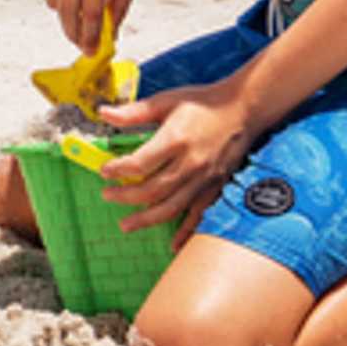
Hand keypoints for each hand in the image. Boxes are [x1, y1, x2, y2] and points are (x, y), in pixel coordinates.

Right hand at [34, 0, 139, 47]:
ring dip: (67, 11)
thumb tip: (109, 34)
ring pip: (54, 4)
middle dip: (75, 34)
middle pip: (68, 15)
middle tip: (82, 44)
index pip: (90, 15)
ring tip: (82, 1)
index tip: (90, 51)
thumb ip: (120, 7)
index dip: (90, 38)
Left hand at [93, 78, 255, 231]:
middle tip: (107, 196)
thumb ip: (134, 112)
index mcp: (175, 139)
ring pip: (171, 207)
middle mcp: (190, 163)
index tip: (105, 171)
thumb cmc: (202, 103)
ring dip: (146, 219)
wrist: (243, 109)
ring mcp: (204, 179)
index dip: (118, 170)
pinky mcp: (216, 187)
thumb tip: (103, 113)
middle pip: (152, 190)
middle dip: (125, 196)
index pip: (140, 164)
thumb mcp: (166, 101)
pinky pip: (199, 215)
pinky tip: (172, 244)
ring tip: (125, 224)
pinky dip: (185, 233)